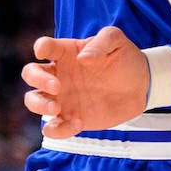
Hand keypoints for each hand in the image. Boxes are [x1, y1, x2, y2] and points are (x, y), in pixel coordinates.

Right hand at [22, 26, 148, 137]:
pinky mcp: (69, 117)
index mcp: (67, 52)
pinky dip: (58, 129)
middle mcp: (59, 74)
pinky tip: (78, 123)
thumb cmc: (125, 58)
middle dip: (37, 79)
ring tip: (58, 108)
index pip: (45, 46)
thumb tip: (82, 58)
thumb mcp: (117, 41)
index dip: (41, 48)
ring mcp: (62, 97)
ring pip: (32, 101)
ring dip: (39, 105)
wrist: (140, 86)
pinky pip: (52, 127)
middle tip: (57, 86)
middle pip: (30, 73)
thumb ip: (102, 41)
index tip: (44, 52)